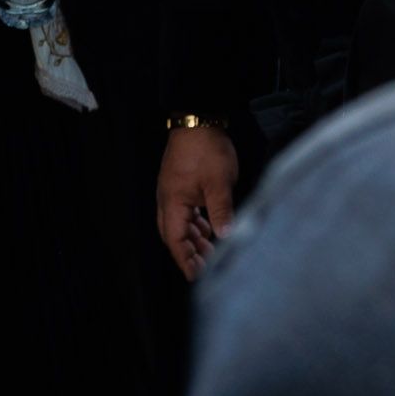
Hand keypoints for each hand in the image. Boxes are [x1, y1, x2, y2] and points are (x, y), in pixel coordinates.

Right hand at [155, 123, 239, 281]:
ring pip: (179, 224)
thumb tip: (226, 238)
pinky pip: (185, 212)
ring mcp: (173, 191)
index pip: (175, 240)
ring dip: (193, 239)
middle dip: (188, 253)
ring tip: (212, 252)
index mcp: (173, 202)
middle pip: (173, 235)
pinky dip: (196, 225)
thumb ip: (221, 212)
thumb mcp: (219, 183)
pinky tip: (210, 228)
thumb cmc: (206, 149)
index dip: (185, 260)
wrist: (197, 119)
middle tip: (206, 268)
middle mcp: (168, 199)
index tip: (196, 277)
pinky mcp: (180, 184)